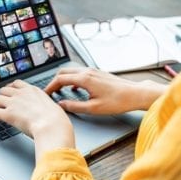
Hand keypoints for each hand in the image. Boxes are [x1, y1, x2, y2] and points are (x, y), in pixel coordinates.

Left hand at [0, 80, 74, 161]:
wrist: (52, 126)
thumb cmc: (56, 119)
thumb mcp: (52, 106)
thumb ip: (45, 105)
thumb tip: (48, 109)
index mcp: (33, 90)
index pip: (17, 84)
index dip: (11, 88)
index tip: (9, 92)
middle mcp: (21, 94)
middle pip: (4, 90)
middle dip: (2, 96)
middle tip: (1, 102)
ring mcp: (13, 103)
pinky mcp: (7, 115)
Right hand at [45, 67, 166, 114]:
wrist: (135, 94)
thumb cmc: (117, 101)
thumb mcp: (94, 108)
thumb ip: (75, 106)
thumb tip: (61, 105)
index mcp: (84, 78)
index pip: (60, 79)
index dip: (50, 87)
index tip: (45, 94)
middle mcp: (87, 71)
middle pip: (63, 72)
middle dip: (54, 81)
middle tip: (50, 92)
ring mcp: (93, 71)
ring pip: (71, 71)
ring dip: (63, 79)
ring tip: (59, 90)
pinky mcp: (97, 73)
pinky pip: (79, 73)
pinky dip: (72, 79)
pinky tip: (74, 88)